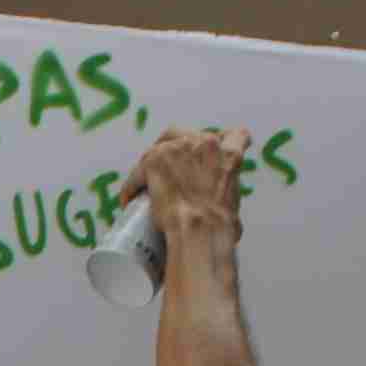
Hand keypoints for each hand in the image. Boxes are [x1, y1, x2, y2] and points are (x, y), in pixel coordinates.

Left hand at [134, 125, 255, 228]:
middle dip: (176, 150)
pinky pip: (137, 173)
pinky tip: (130, 198)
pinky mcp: (152, 163)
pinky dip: (132, 186)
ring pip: (157, 149)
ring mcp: (175, 150)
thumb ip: (228, 194)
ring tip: (146, 183)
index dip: (222, 142)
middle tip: (170, 170)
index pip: (232, 136)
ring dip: (151, 164)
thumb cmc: (219, 225)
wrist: (200, 230)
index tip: (215, 149)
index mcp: (228, 154)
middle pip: (184, 136)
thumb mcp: (235, 203)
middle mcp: (202, 144)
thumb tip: (223, 210)